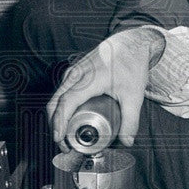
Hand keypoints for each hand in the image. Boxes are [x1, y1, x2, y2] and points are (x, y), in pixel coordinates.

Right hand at [47, 28, 162, 146]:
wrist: (130, 43)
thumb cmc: (131, 63)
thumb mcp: (134, 94)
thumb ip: (131, 120)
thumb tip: (126, 141)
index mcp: (88, 79)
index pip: (66, 103)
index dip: (60, 123)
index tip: (60, 139)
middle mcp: (75, 75)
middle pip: (54, 103)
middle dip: (55, 126)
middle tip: (65, 145)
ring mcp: (73, 73)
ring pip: (56, 98)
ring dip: (57, 118)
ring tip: (67, 137)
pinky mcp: (74, 74)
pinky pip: (61, 93)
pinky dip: (61, 109)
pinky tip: (69, 121)